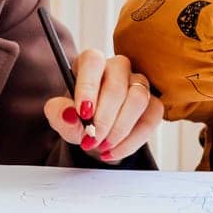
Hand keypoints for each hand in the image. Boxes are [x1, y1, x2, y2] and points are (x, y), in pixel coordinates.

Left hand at [43, 50, 163, 162]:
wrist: (96, 133)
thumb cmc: (78, 117)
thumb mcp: (60, 116)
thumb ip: (58, 113)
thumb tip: (69, 114)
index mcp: (91, 63)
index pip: (93, 62)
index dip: (88, 86)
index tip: (83, 112)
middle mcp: (117, 68)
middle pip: (117, 85)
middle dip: (104, 118)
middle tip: (92, 139)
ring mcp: (139, 83)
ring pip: (138, 99)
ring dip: (120, 129)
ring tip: (103, 145)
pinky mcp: (154, 103)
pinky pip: (151, 119)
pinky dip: (132, 140)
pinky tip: (115, 150)